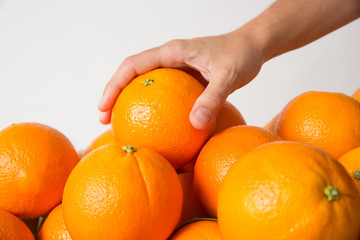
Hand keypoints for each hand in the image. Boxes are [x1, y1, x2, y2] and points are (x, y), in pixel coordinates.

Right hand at [98, 29, 264, 129]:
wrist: (252, 47)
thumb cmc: (241, 55)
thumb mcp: (229, 75)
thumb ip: (212, 98)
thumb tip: (194, 125)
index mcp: (173, 52)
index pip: (133, 65)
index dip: (114, 84)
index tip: (104, 107)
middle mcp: (170, 59)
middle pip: (132, 75)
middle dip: (114, 95)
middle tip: (105, 120)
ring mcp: (176, 69)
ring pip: (145, 83)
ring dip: (130, 101)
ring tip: (122, 124)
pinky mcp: (184, 79)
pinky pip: (162, 92)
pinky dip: (152, 106)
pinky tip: (154, 123)